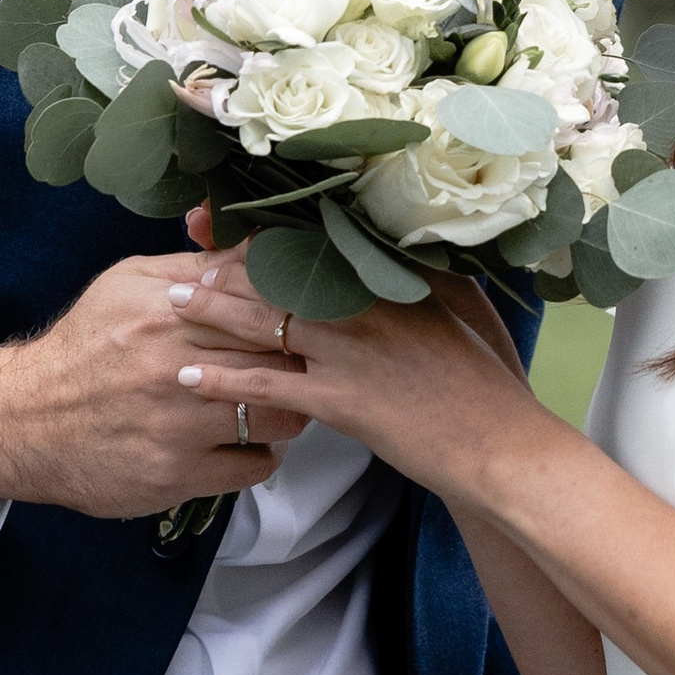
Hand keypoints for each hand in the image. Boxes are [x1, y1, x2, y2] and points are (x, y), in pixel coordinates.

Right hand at [0, 254, 311, 518]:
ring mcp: (177, 427)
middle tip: (300, 364)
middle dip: (298, 363)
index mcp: (168, 313)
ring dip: (288, 409)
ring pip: (279, 417)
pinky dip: (262, 453)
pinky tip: (248, 441)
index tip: (302, 323)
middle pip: (279, 361)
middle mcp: (175, 369)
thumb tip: (259, 244)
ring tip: (277, 401)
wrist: (24, 420)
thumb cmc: (85, 345)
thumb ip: (198, 266)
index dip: (293, 317)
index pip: (266, 311)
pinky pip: (254, 466)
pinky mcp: (176, 475)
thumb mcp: (130, 283)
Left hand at [165, 244, 550, 515]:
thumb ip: (432, 274)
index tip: (226, 227)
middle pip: (277, 276)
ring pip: (263, 323)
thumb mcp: (467, 309)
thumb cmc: (489, 382)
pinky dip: (224, 383)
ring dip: (210, 314)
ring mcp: (351, 352)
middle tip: (185, 265)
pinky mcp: (342, 401)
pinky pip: (268, 386)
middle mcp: (365, 306)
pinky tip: (191, 382)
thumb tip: (411, 248)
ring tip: (172, 307)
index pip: (314, 244)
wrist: (503, 447)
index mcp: (392, 279)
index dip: (264, 234)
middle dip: (224, 268)